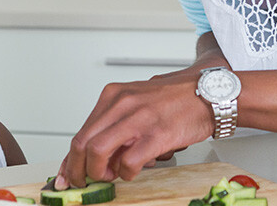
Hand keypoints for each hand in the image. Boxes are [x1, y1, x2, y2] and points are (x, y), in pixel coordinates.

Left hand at [53, 63, 222, 188]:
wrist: (210, 94)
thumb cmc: (176, 100)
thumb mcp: (138, 102)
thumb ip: (117, 125)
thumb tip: (97, 155)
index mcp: (114, 96)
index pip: (81, 132)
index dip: (69, 159)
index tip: (65, 175)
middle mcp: (122, 104)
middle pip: (82, 143)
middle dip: (77, 170)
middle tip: (83, 182)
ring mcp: (138, 119)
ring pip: (97, 152)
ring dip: (98, 172)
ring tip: (110, 176)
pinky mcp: (156, 135)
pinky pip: (128, 163)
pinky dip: (126, 173)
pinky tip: (133, 171)